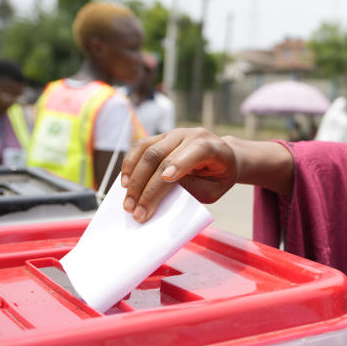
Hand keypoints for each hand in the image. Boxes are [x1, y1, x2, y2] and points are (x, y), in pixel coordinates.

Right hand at [120, 127, 237, 221]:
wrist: (221, 157)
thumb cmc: (219, 176)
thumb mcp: (214, 189)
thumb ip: (194, 189)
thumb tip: (164, 193)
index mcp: (210, 147)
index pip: (194, 151)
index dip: (179, 164)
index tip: (166, 179)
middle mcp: (189, 135)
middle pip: (162, 156)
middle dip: (147, 186)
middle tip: (137, 211)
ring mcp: (172, 134)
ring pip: (147, 151)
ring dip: (134, 179)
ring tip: (128, 203)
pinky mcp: (159, 137)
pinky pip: (139, 148)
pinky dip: (130, 166)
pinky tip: (125, 184)